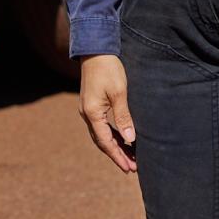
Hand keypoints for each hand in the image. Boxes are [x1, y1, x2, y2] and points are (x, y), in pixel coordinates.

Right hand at [77, 54, 137, 172]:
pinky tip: (122, 139)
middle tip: (132, 168)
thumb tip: (130, 139)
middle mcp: (87, 114)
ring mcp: (87, 110)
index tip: (129, 168)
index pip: (106, 142)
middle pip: (102, 142)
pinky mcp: (91, 104)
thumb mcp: (119, 93)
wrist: (95, 50)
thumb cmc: (108, 69)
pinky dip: (111, 135)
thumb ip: (124, 117)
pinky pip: (101, 126)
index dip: (118, 156)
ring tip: (129, 157)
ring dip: (114, 146)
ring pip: (101, 135)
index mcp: (92, 113)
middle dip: (117, 155)